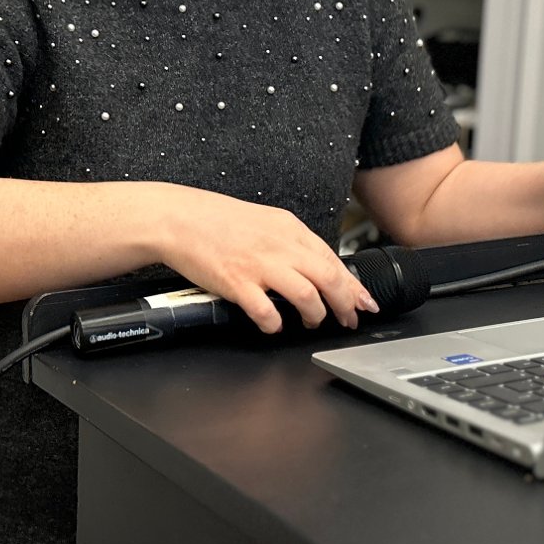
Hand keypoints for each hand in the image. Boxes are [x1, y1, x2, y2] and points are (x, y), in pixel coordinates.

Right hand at [154, 186, 377, 333]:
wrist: (179, 218)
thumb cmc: (217, 221)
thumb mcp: (265, 222)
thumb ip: (292, 243)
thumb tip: (316, 267)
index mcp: (290, 229)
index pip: (334, 260)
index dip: (353, 287)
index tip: (363, 303)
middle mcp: (280, 246)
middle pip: (330, 280)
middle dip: (345, 306)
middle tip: (347, 320)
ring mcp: (260, 265)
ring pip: (307, 297)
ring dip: (315, 316)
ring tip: (311, 323)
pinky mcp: (237, 283)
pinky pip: (267, 312)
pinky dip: (275, 324)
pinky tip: (273, 325)